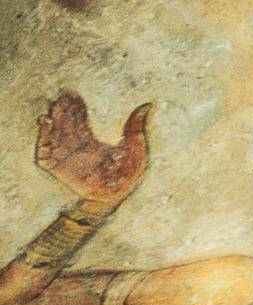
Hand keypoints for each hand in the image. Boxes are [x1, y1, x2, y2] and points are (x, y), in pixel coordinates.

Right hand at [35, 92, 150, 204]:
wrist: (112, 198)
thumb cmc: (125, 176)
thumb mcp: (135, 150)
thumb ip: (137, 129)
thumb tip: (147, 105)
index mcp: (89, 140)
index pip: (78, 119)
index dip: (75, 107)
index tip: (74, 95)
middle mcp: (73, 145)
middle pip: (65, 122)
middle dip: (63, 109)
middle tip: (64, 96)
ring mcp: (63, 154)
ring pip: (53, 131)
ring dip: (53, 117)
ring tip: (55, 104)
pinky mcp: (53, 165)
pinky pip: (43, 148)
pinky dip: (42, 135)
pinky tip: (45, 122)